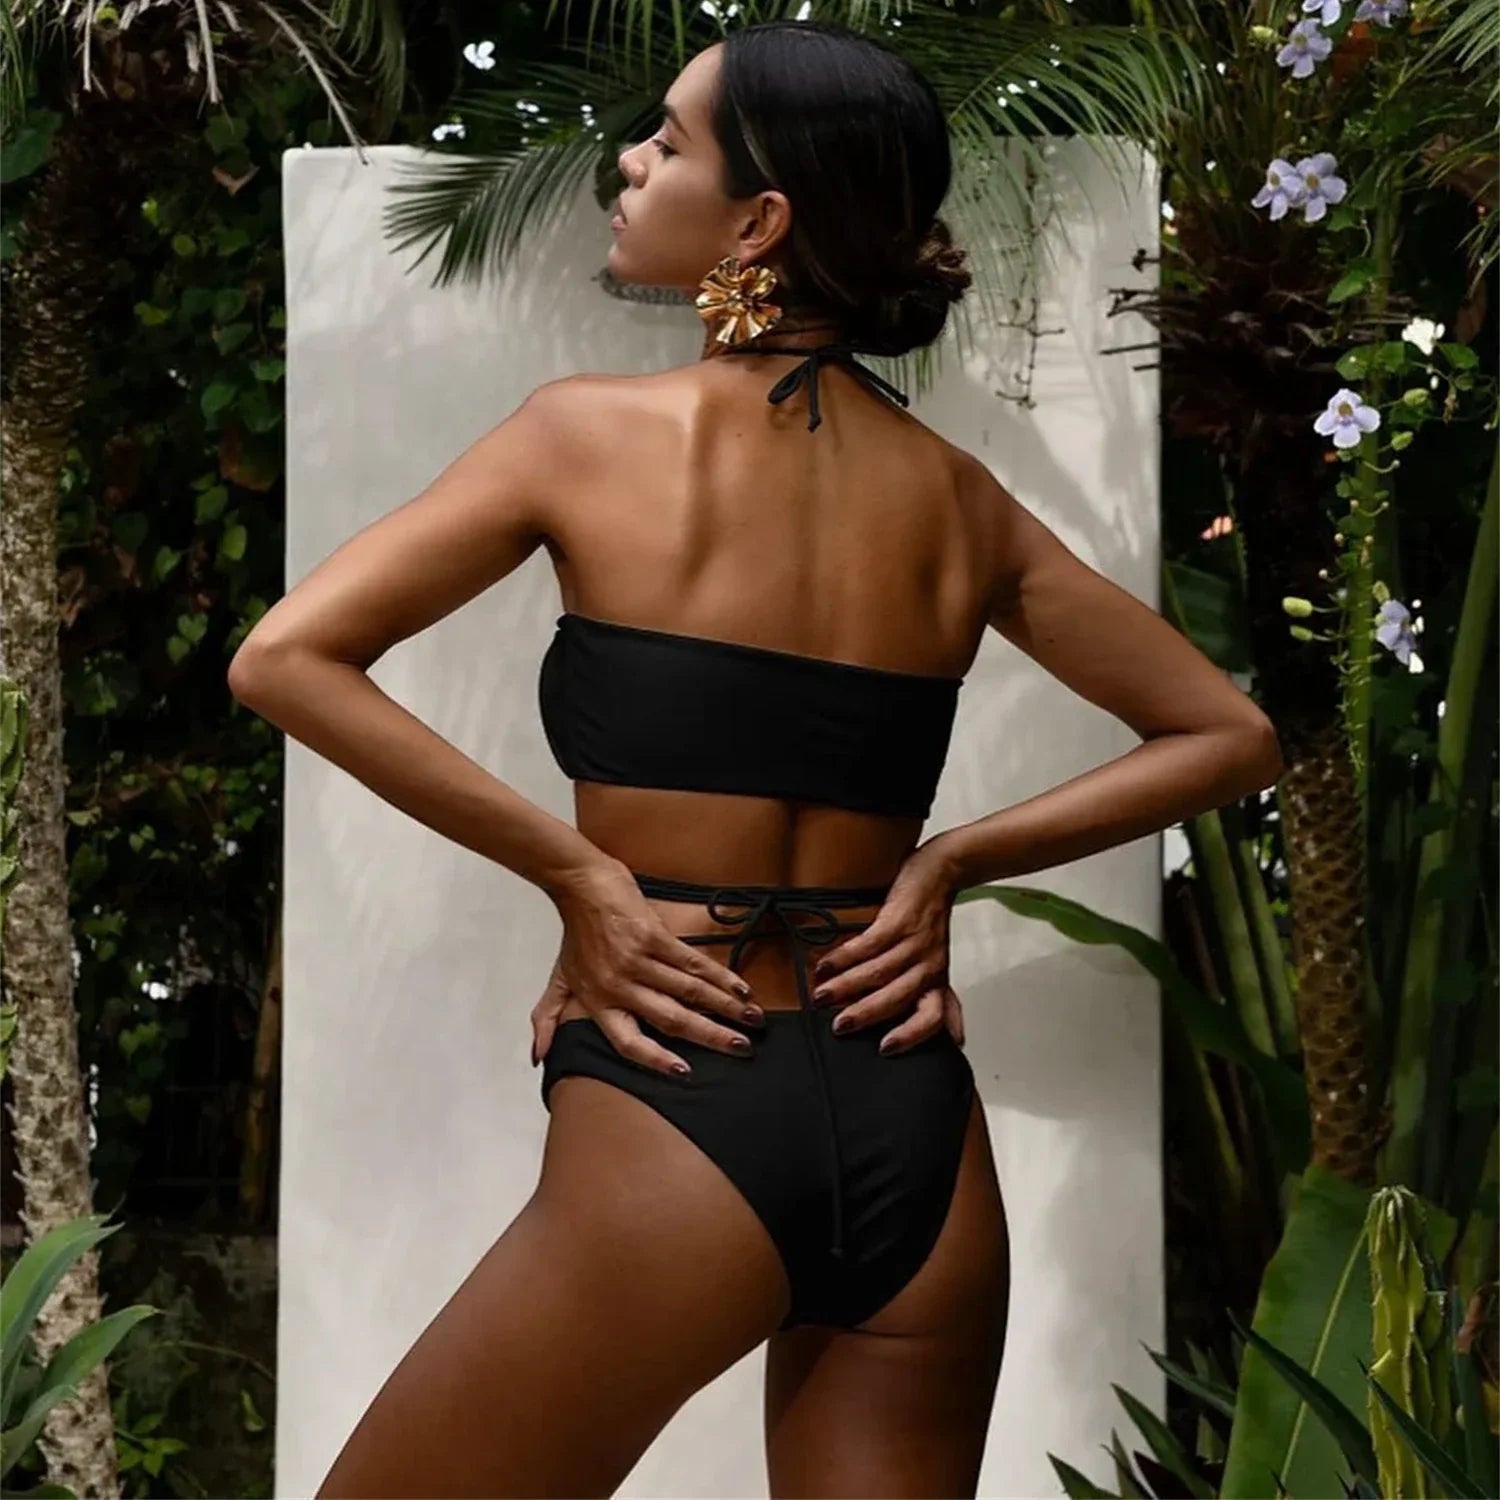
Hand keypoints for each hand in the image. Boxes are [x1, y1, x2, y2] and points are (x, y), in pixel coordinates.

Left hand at [531, 861, 765, 1075]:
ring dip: (724, 1007)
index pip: (629, 1042)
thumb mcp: (559, 980)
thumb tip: (538, 1058)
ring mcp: (638, 960)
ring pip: (689, 991)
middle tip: (741, 1049)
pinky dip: (720, 976)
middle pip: (671, 1019)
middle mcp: (620, 986)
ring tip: (752, 1021)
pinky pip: (692, 962)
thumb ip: (548, 1019)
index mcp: (599, 1002)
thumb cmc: (575, 936)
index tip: (685, 1072)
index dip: (656, 1060)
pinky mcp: (654, 935)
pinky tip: (740, 988)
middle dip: (710, 1036)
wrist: (581, 886)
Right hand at [809, 841, 965, 1055]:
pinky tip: (825, 964)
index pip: (933, 1016)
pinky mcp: (899, 919)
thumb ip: (942, 1000)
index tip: (885, 1048)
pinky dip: (844, 956)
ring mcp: (914, 942)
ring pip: (879, 971)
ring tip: (821, 995)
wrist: (941, 873)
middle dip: (866, 1014)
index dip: (912, 1035)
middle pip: (898, 997)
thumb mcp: (938, 965)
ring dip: (847, 986)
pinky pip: (870, 943)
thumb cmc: (932, 923)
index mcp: (935, 980)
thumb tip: (957, 1039)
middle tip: (839, 1027)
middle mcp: (927, 965)